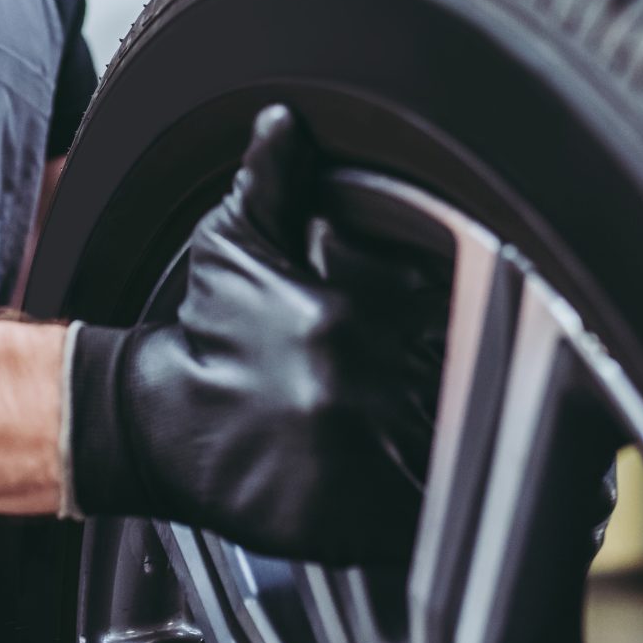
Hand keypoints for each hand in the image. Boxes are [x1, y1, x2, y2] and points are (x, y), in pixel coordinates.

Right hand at [66, 106, 445, 564]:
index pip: (454, 316)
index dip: (480, 324)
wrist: (151, 426)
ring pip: (454, 452)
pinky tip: (448, 494)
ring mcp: (358, 455)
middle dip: (481, 388)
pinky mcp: (351, 519)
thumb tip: (284, 123)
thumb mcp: (234, 246)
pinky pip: (426, 517)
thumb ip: (273, 181)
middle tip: (491, 394)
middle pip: (463, 384)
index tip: (490, 333)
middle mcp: (361, 382)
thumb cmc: (202, 335)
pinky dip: (444, 508)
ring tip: (481, 447)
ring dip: (473, 450)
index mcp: (351, 312)